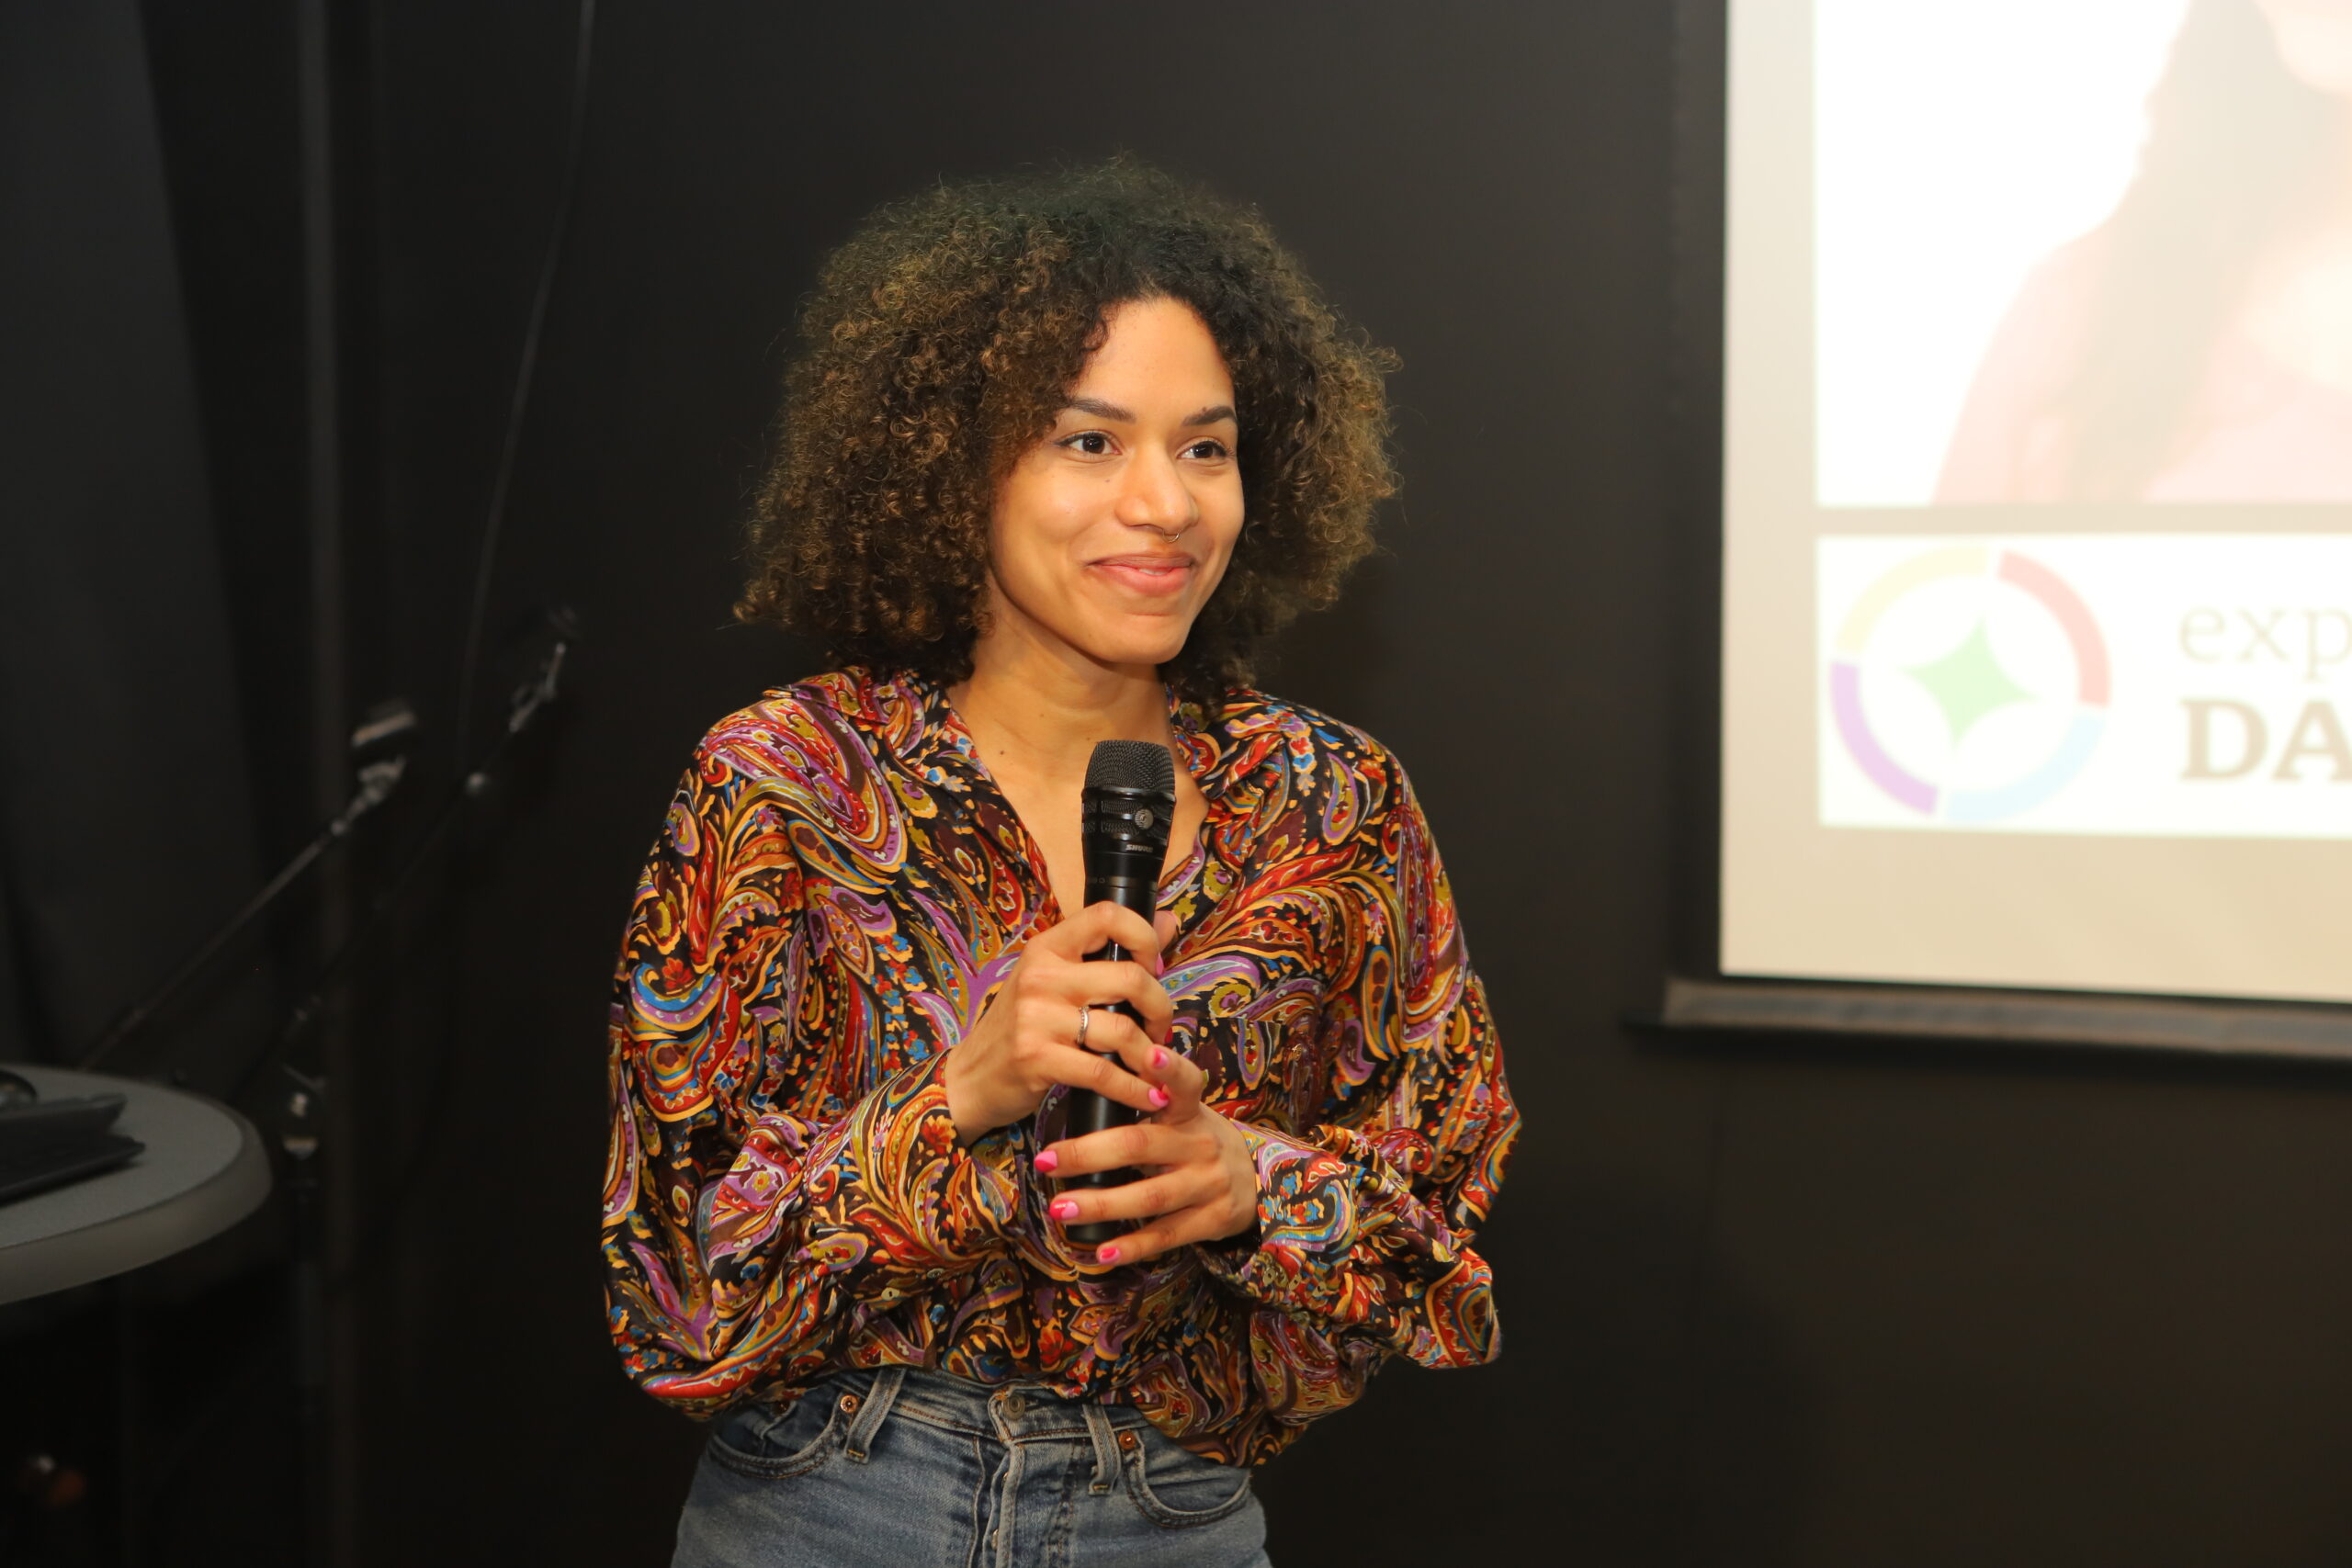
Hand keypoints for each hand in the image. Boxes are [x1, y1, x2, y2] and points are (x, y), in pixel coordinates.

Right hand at [943, 901, 1173, 1142]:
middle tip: (1160, 1028)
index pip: (1108, 915)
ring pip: (1123, 1029)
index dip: (1145, 937)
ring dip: (1152, 1054)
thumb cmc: (1022, 1026)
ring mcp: (1037, 1018)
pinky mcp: (1037, 1058)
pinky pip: (1104, 1073)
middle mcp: (1041, 976)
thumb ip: (1110, 953)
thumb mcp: (1056, 980)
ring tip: (1156, 1064)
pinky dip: (1135, 1089)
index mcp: (1047, 947)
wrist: (970, 1077)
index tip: (1154, 967)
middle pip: (1130, 978)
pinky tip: (1151, 1097)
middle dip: (1161, 1008)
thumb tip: (1169, 921)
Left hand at [1034, 1039, 1260, 1267]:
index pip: (1185, 1083)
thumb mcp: (1184, 1116)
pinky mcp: (1212, 1220)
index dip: (1169, 1068)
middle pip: (1140, 1145)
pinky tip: (1101, 1251)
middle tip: (1046, 1160)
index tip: (1150, 1052)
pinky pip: (1166, 1234)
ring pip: (1149, 1196)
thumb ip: (1147, 1103)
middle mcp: (1200, 1144)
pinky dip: (1132, 1245)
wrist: (1256, 1184)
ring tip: (1059, 1208)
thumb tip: (1085, 1086)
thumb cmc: (1197, 1142)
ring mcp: (1207, 1184)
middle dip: (1088, 1154)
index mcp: (1189, 1112)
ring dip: (1100, 1204)